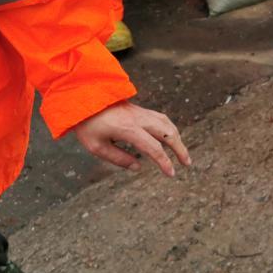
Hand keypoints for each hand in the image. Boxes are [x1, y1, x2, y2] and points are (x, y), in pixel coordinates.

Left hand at [72, 101, 191, 176]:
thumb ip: (118, 159)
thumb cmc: (88, 124)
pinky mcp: (140, 110)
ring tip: (182, 152)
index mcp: (129, 130)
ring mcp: (141, 113)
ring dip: (178, 138)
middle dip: (180, 149)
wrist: (85, 98)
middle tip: (187, 163)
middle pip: (168, 133)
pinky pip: (161, 118)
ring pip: (167, 123)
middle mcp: (140, 119)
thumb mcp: (97, 147)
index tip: (171, 173)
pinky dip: (170, 129)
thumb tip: (138, 167)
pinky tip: (171, 137)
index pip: (154, 148)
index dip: (164, 162)